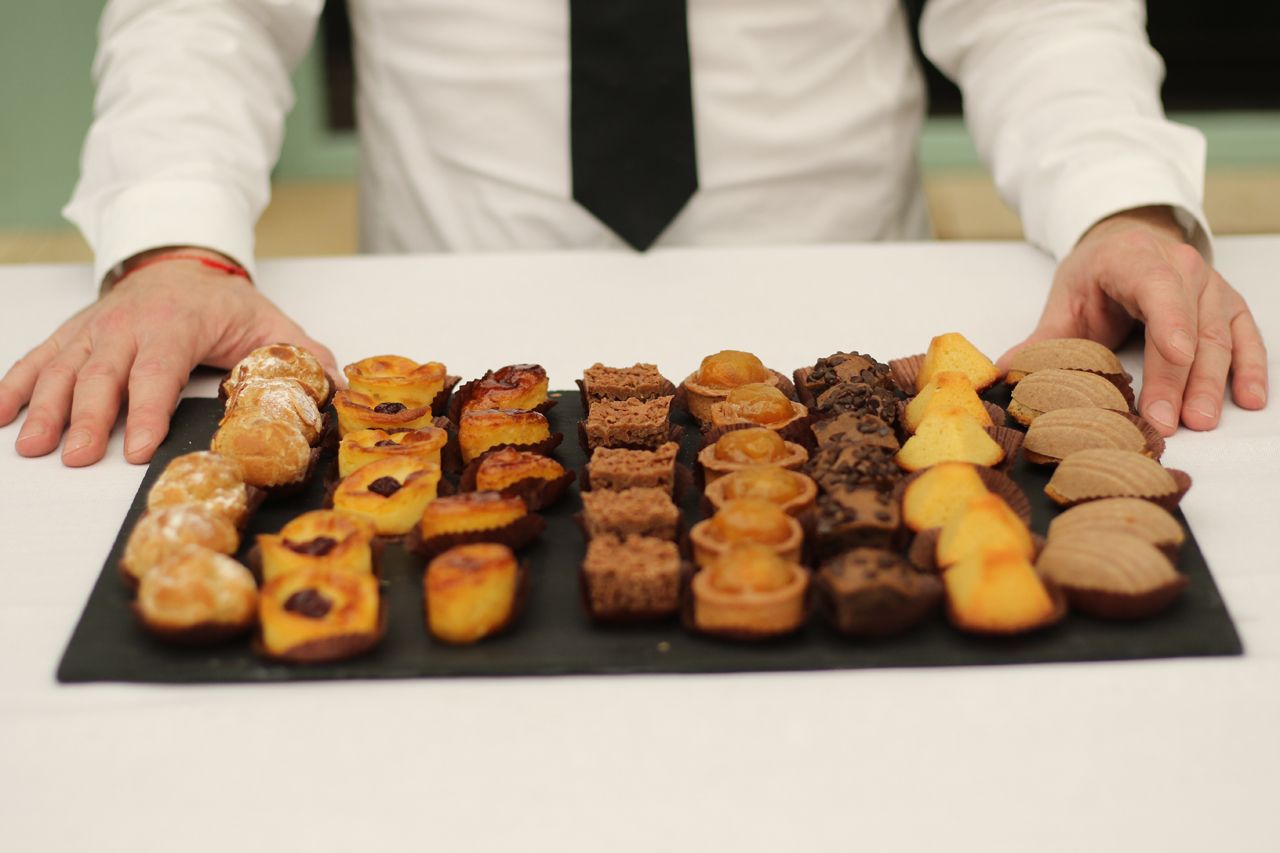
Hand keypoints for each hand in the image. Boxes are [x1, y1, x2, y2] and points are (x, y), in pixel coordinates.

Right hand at [0, 249, 337, 465]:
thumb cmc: (222, 303)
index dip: (145, 410)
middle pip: (102, 375)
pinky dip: (14, 386)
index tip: (135, 448)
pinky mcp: (73, 337)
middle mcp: (127, 327)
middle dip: (88, 418)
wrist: (180, 261)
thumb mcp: (270, 323)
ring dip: (46, 409)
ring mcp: (94, 331)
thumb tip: (341, 388)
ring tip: (34, 446)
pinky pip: (38, 360)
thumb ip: (302, 357)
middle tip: (77, 458)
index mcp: (176, 326)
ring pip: (63, 370)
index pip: (157, 371)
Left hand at [999, 206, 1267, 435]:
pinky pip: (1245, 337)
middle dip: (1180, 377)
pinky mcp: (1228, 305)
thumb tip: (1003, 372)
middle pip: (1188, 324)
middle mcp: (1181, 266)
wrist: (1127, 244)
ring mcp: (1210, 285)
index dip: (1169, 322)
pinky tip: (1249, 399)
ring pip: (1218, 336)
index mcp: (1133, 259)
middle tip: (1170, 422)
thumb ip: (1042, 339)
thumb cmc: (1095, 276)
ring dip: (1212, 382)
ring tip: (1200, 422)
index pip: (1157, 288)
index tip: (1175, 356)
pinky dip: (1250, 367)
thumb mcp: (1064, 300)